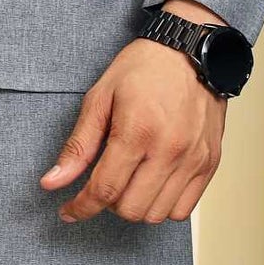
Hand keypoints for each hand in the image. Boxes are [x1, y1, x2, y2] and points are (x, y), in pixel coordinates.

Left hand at [39, 2, 228, 224]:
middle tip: (104, 182)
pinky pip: (184, 209)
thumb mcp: (100, 98)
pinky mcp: (210, 163)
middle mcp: (170, 149)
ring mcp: (194, 158)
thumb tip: (52, 182)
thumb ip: (78, 146)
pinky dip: (163, 205)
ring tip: (130, 180)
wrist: (191, 50)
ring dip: (136, 205)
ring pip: (157, 215)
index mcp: (137, 131)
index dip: (81, 207)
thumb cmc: (144, 68)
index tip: (69, 211)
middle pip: (131, 209)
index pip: (104, 190)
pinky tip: (153, 183)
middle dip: (108, 204)